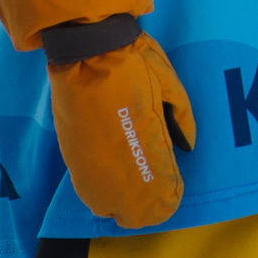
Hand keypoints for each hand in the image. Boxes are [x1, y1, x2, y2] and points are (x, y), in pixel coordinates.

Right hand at [42, 17, 197, 228]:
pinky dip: (102, 192)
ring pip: (106, 205)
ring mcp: (89, 162)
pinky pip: (88, 188)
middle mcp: (115, 160)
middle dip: (147, 209)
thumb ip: (181, 117)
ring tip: (136, 195)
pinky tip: (113, 185)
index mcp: (146, 142)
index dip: (168, 196)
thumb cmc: (132, 61)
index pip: (160, 189)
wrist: (86, 47)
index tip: (174, 191)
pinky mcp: (70, 154)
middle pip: (132, 210)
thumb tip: (186, 145)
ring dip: (123, 204)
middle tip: (159, 199)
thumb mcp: (169, 82)